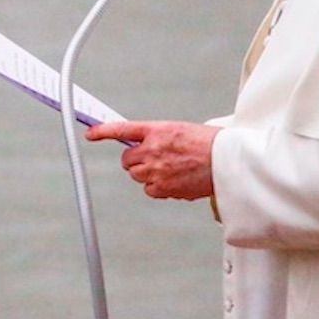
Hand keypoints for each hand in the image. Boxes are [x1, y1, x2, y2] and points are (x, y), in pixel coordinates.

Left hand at [85, 121, 217, 200]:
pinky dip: (158, 187)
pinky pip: (150, 190)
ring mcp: (156, 170)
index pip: (123, 128)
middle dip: (137, 160)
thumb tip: (146, 144)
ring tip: (170, 169)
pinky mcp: (163, 187)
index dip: (102, 131)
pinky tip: (175, 180)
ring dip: (148, 174)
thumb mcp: (181, 131)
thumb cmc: (210, 145)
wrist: (228, 163)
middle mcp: (153, 149)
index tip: (90, 133)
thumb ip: (158, 137)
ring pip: (137, 175)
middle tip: (155, 159)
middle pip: (127, 160)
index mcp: (158, 130)